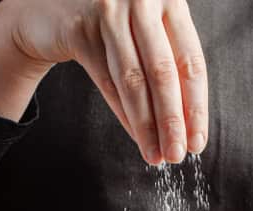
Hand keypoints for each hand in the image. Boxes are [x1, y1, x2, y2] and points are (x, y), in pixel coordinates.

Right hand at [0, 0, 207, 164]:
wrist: (55, 7)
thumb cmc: (115, 24)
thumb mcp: (150, 32)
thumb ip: (171, 63)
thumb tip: (190, 126)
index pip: (190, 61)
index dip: (196, 106)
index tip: (197, 140)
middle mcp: (142, 1)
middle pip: (163, 73)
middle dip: (172, 121)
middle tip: (177, 154)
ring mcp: (109, 12)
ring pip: (133, 81)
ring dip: (146, 125)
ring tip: (156, 154)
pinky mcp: (80, 29)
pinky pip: (106, 81)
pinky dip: (123, 113)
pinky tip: (136, 136)